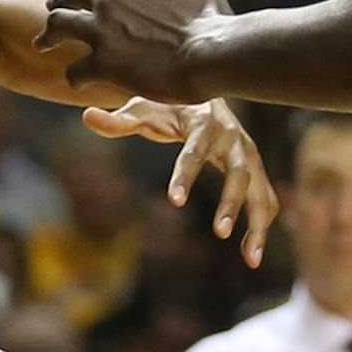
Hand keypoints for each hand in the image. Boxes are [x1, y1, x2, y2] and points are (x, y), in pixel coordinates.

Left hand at [37, 0, 233, 105]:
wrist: (210, 52)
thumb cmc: (216, 24)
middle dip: (61, 3)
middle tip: (52, 14)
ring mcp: (103, 31)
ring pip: (58, 24)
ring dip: (48, 34)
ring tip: (41, 44)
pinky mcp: (103, 63)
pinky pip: (74, 70)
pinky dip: (73, 76)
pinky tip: (77, 82)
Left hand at [84, 97, 278, 268]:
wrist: (205, 91)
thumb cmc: (169, 103)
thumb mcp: (143, 108)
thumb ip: (119, 119)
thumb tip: (87, 117)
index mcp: (204, 122)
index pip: (195, 150)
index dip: (185, 174)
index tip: (174, 201)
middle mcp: (233, 138)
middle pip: (239, 172)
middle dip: (231, 202)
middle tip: (219, 232)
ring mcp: (248, 154)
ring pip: (259, 189)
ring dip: (257, 223)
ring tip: (250, 259)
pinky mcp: (255, 169)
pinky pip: (264, 199)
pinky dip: (262, 226)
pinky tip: (251, 257)